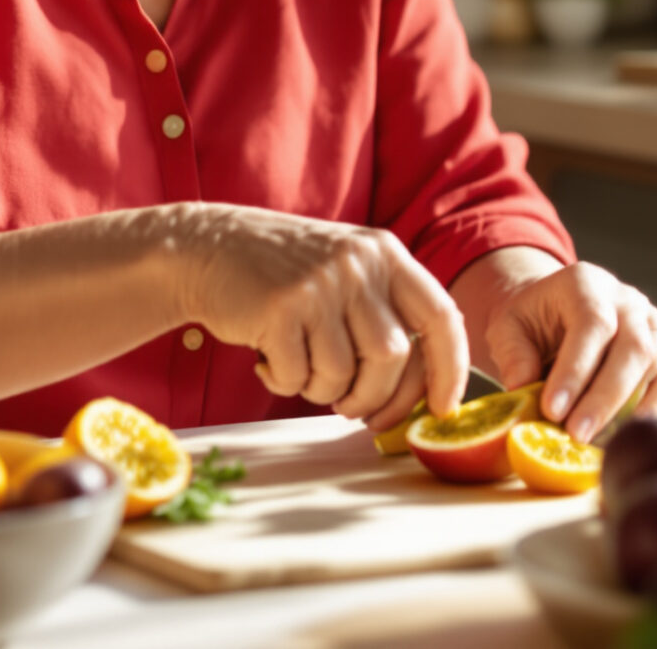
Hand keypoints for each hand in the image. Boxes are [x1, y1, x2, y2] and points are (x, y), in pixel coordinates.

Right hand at [171, 204, 468, 428]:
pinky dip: (283, 382)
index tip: (442, 409)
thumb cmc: (283, 274)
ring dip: (322, 391)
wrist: (206, 246)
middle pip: (392, 357)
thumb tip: (422, 391)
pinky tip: (267, 359)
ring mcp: (319, 284)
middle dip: (374, 397)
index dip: (449, 370)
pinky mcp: (280, 307)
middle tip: (352, 410)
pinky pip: (298, 375)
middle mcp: (358, 263)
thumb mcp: (346, 271)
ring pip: (344, 373)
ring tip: (299, 369)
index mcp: (386, 253)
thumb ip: (384, 313)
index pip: (440, 317)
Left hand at [477, 259, 656, 443]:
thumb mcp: (507, 328)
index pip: (592, 324)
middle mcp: (627, 298)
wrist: (558, 313)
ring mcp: (654, 320)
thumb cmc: (532, 322)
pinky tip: (629, 426)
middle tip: (577, 435)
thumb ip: (513, 355)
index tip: (553, 410)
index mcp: (585, 284)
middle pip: (634, 347)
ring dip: (630, 406)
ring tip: (597, 438)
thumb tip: (526, 390)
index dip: (576, 370)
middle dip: (605, 397)